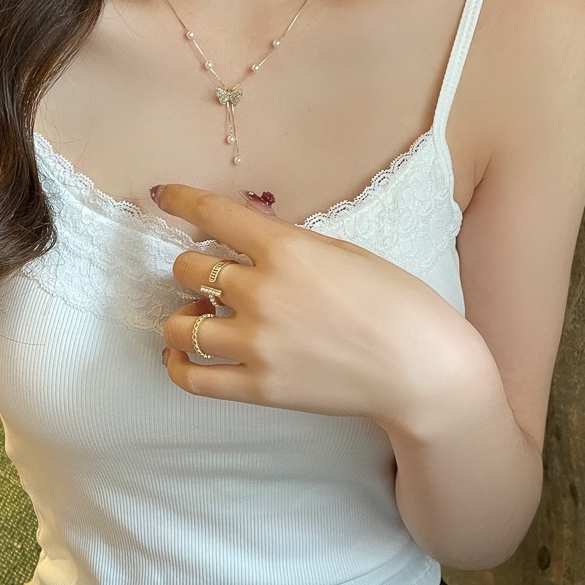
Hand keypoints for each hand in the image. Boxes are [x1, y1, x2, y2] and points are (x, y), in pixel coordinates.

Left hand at [152, 183, 472, 427]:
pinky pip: (191, 378)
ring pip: (178, 324)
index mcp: (287, 250)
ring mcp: (255, 344)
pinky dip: (178, 363)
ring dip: (183, 315)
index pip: (212, 214)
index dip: (179, 200)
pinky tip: (183, 354)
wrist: (420, 368)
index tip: (164, 196)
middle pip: (186, 269)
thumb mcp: (344, 253)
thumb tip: (249, 245)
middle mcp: (261, 292)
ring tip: (201, 317)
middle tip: (209, 277)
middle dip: (191, 267)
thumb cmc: (396, 302)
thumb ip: (291, 247)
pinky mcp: (257, 388)